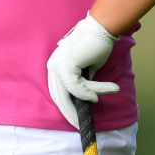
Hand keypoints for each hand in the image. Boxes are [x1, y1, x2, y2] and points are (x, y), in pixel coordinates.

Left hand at [46, 11, 119, 128]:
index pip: (57, 92)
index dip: (66, 107)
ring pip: (69, 94)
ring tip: (101, 98)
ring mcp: (58, 65)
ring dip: (88, 98)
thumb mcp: (86, 69)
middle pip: (58, 97)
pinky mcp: (67, 65)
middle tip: (79, 125)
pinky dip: (90, 92)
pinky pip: (78, 87)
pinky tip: (100, 93)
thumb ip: (82, 82)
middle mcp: (53, 66)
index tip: (74, 119)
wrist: (100, 28)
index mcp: (55, 66)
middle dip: (69, 113)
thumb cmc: (95, 46)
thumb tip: (85, 100)